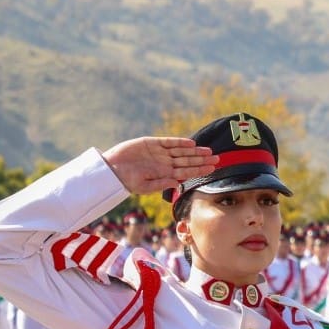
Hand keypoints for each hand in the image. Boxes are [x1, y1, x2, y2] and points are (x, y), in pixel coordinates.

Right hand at [101, 137, 216, 197]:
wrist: (111, 169)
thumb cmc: (127, 181)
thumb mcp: (144, 186)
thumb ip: (161, 184)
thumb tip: (177, 183)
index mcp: (165, 174)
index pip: (186, 171)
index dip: (200, 169)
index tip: (212, 168)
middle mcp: (165, 163)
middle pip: (187, 160)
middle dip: (202, 160)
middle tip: (218, 158)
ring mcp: (159, 152)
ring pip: (181, 151)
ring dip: (195, 151)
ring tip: (208, 151)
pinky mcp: (151, 143)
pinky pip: (169, 142)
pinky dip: (179, 142)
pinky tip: (191, 143)